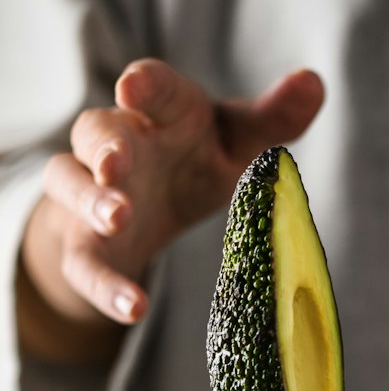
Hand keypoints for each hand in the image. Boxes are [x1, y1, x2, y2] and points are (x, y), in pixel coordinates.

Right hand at [22, 59, 323, 338]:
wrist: (149, 207)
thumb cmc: (199, 158)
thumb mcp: (241, 141)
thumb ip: (276, 118)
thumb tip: (314, 82)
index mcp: (159, 110)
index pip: (149, 87)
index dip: (143, 85)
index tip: (133, 86)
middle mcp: (117, 144)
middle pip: (96, 131)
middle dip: (104, 147)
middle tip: (114, 164)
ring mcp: (91, 191)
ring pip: (70, 185)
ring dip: (90, 201)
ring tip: (116, 217)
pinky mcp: (85, 243)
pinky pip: (84, 265)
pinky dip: (105, 287)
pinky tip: (134, 308)